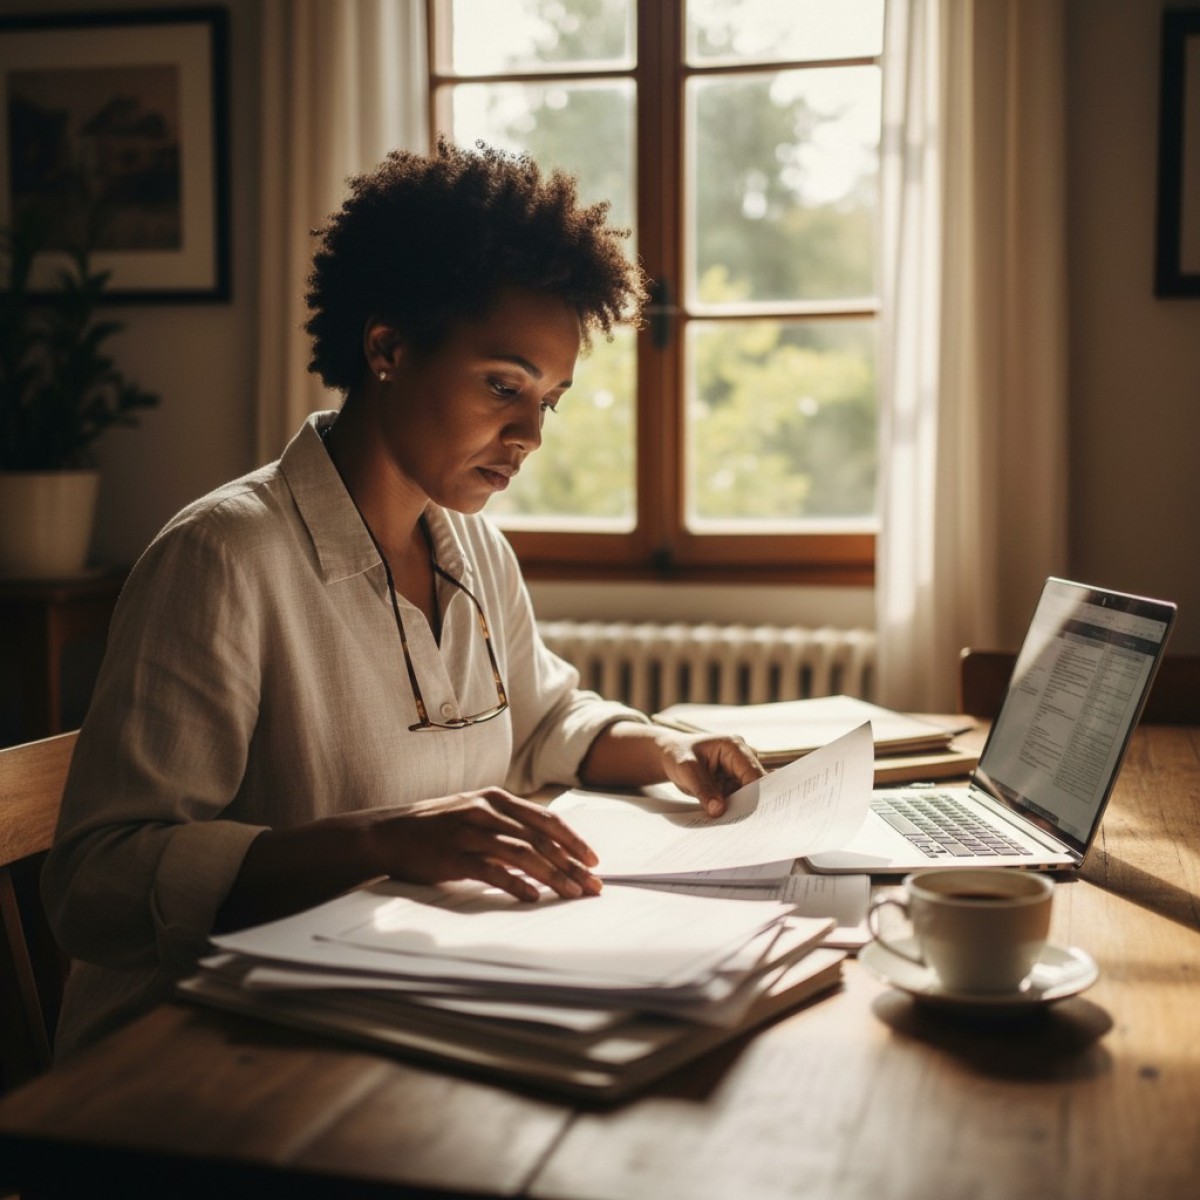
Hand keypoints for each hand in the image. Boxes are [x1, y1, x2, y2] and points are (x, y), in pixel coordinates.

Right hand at [371, 788, 602, 902]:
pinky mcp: (454, 856)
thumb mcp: (474, 813)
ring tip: (573, 893)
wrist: (387, 833)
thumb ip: (506, 824)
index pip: (546, 819)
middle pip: (541, 837)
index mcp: (495, 799)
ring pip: (523, 853)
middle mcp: (486, 811)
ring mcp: (470, 833)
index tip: (594, 859)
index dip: (574, 839)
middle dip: (572, 862)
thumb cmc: (435, 827)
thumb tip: (545, 846)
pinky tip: (532, 897)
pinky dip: (515, 884)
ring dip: (552, 875)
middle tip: (594, 884)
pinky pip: (492, 870)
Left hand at [657, 732, 765, 817]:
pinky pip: (738, 798)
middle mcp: (742, 756)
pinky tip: (726, 819)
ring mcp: (738, 770)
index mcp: (734, 746)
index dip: (755, 794)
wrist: (670, 756)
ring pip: (747, 794)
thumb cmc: (678, 756)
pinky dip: (732, 808)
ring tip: (731, 823)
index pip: (752, 772)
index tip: (750, 815)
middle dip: (748, 803)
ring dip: (739, 808)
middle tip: (741, 824)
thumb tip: (719, 811)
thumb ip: (703, 790)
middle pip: (754, 784)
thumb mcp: (687, 771)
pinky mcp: (733, 782)